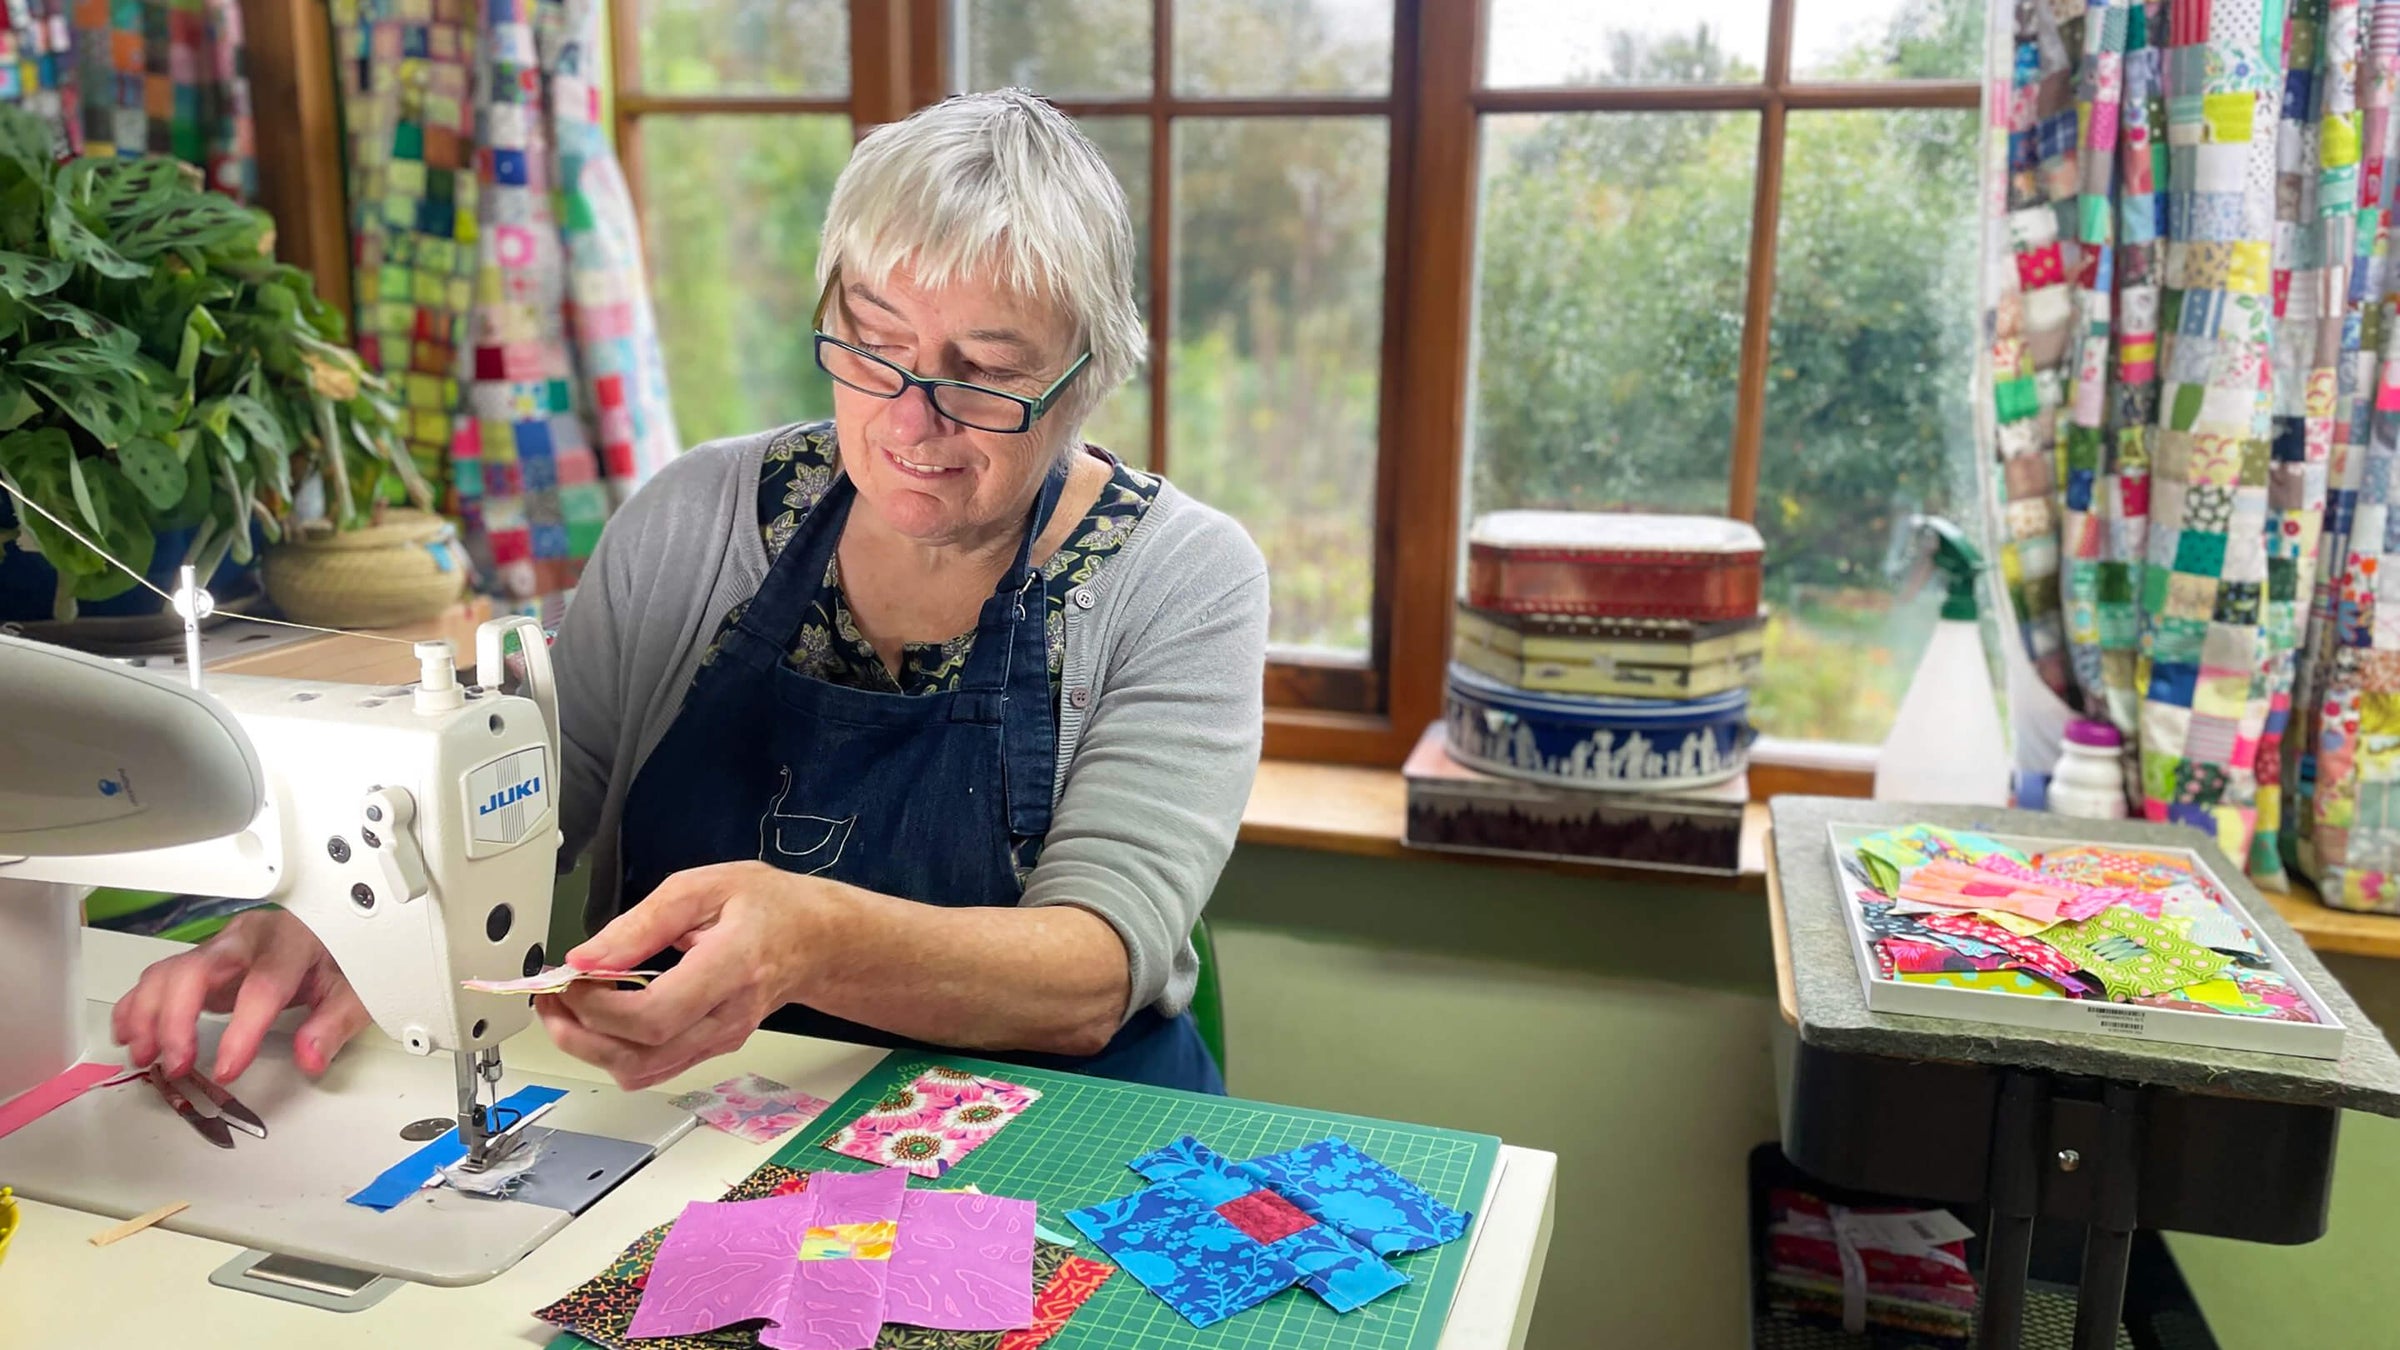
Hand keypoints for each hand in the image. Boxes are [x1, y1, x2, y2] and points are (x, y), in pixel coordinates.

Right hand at [110, 907, 371, 1081]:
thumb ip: (333, 1025)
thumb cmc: (342, 960)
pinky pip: (160, 977)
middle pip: (197, 970)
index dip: (242, 1030)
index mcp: (290, 943)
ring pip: (169, 971)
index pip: (261, 985)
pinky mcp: (203, 961)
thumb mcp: (354, 992)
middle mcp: (247, 939)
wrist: (334, 932)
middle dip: (176, 1020)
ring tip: (145, 1056)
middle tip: (176, 1065)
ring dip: (148, 1015)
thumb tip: (310, 1057)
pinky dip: (138, 1004)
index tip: (228, 1069)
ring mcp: (220, 947)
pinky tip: (130, 1033)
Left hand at [535, 861, 823, 1089]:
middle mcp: (727, 1016)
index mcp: (731, 967)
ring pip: (641, 1073)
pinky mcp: (710, 1048)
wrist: (816, 940)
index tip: (570, 977)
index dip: (599, 1006)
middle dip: (578, 1034)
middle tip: (552, 997)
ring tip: (567, 1009)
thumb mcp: (703, 887)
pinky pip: (653, 1069)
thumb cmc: (768, 906)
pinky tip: (600, 1019)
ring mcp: (720, 1039)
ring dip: (589, 1048)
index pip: (654, 1015)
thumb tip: (586, 957)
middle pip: (640, 1056)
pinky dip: (613, 1052)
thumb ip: (642, 922)